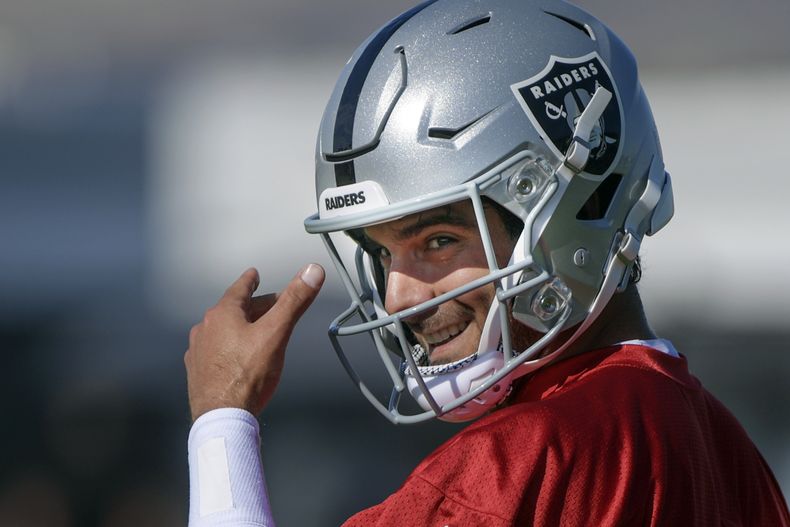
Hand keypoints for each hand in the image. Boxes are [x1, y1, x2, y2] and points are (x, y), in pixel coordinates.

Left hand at [185, 264, 324, 420]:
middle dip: (253, 308)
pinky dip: (228, 349)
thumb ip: (294, 300)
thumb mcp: (277, 333)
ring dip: (239, 328)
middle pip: (233, 311)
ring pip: (222, 331)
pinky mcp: (198, 372)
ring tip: (255, 334)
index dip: (250, 281)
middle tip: (271, 308)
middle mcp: (205, 329)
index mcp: (222, 314)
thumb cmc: (248, 376)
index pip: (239, 289)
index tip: (253, 275)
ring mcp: (198, 351)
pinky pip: (214, 352)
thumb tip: (311, 272)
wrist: (222, 417)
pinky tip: (237, 359)